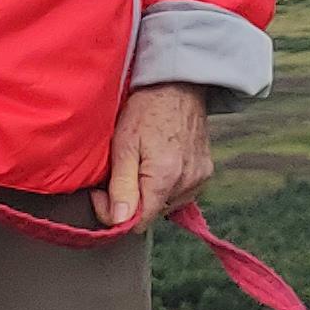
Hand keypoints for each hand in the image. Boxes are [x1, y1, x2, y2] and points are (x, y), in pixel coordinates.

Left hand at [100, 84, 214, 232]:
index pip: (138, 223)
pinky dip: (166, 186)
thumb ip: (122, 186)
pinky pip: (181, 194)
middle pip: (152, 214)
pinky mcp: (206, 173)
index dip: (115, 214)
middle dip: (132, 201)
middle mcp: (188, 183)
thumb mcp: (123, 145)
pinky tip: (160, 166)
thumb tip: (120, 221)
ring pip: (166, 205)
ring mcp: (200, 178)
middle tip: (121, 173)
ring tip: (142, 165)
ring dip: (150, 194)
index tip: (103, 192)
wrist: (178, 86)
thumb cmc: (147, 110)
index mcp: (165, 177)